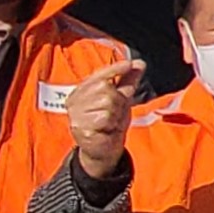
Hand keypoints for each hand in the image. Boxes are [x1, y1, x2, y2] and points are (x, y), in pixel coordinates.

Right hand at [65, 58, 144, 175]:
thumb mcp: (121, 99)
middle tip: (116, 112)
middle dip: (118, 100)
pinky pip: (104, 118)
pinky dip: (111, 124)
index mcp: (81, 91)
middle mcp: (74, 101)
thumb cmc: (110, 122)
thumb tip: (139, 63)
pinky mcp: (80, 128)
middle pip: (105, 88)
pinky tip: (106, 129)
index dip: (114, 69)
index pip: (98, 75)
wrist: (104, 149)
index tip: (129, 64)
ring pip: (106, 103)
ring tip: (111, 121)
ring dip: (115, 114)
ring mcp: (75, 115)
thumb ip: (127, 81)